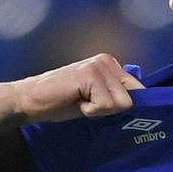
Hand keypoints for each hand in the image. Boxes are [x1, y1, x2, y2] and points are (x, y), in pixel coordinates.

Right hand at [15, 53, 145, 122]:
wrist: (30, 100)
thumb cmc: (60, 102)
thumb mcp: (95, 100)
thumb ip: (116, 97)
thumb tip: (142, 107)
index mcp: (110, 65)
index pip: (137, 90)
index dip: (122, 106)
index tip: (99, 107)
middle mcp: (107, 61)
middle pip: (131, 99)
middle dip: (109, 109)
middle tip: (85, 103)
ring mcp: (99, 66)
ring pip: (121, 103)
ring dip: (99, 110)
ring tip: (79, 101)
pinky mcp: (90, 74)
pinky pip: (106, 105)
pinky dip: (90, 110)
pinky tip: (75, 101)